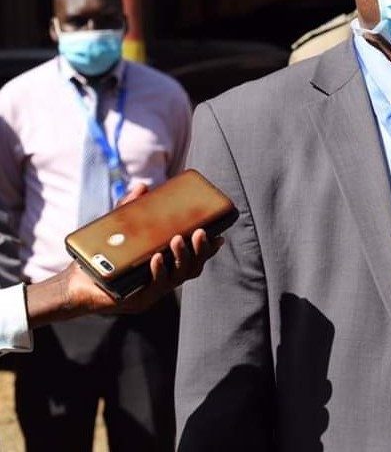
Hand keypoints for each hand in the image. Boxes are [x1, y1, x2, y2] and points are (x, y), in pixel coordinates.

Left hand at [26, 184, 223, 326]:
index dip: (208, 248)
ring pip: (178, 276)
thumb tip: (142, 186)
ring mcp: (153, 291)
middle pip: (193, 267)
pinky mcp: (138, 300)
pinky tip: (156, 259)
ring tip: (177, 240)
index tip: (218, 234)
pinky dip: (159, 271)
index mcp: (166, 264)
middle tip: (200, 232)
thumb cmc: (101, 257)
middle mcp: (164, 278)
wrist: (75, 282)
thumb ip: (130, 208)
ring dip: (182, 257)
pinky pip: (155, 286)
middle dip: (200, 250)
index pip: (194, 257)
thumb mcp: (119, 230)